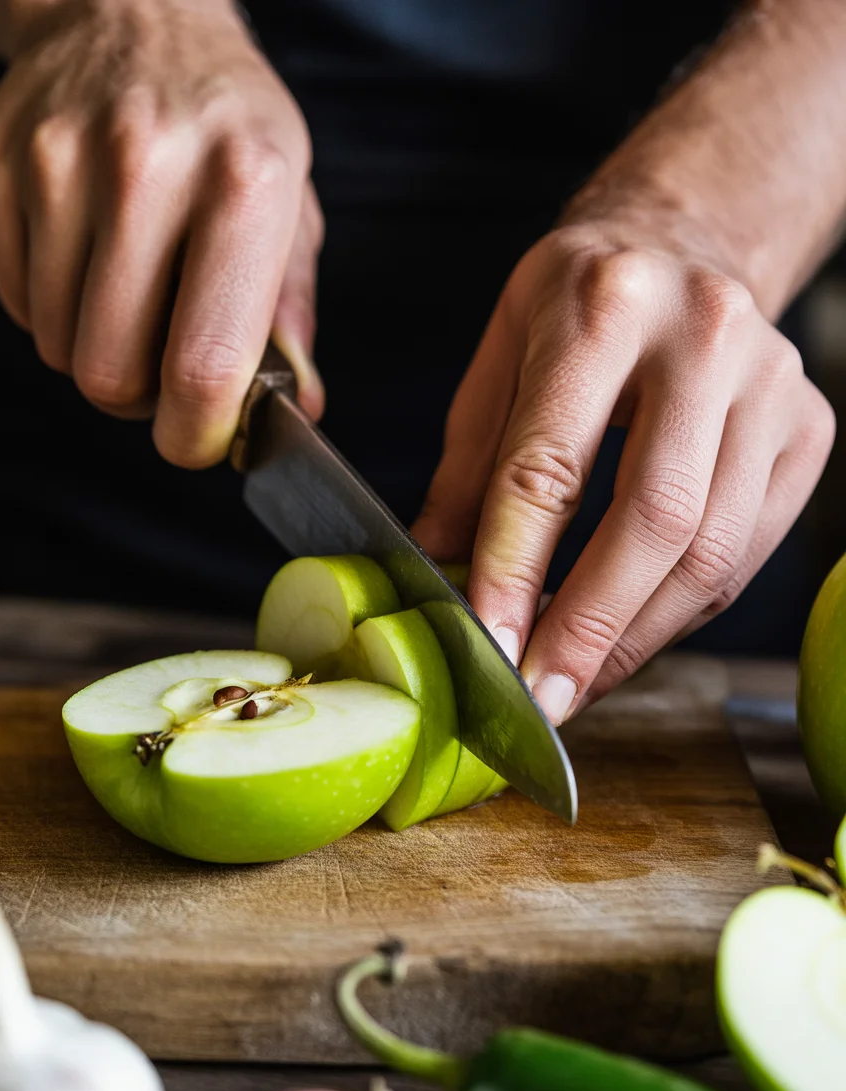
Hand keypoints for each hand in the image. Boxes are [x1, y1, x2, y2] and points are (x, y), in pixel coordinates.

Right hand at [0, 0, 323, 466]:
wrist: (136, 13)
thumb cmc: (230, 127)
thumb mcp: (293, 205)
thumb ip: (291, 315)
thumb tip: (299, 411)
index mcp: (244, 184)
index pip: (204, 362)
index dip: (197, 433)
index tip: (198, 440)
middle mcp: (145, 167)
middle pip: (111, 373)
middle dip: (140, 402)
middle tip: (164, 372)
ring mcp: (57, 164)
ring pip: (59, 348)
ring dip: (98, 354)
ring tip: (133, 305)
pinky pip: (18, 305)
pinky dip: (55, 312)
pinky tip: (90, 264)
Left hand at [412, 219, 834, 722]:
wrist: (689, 241)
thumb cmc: (579, 299)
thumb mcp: (502, 350)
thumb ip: (471, 462)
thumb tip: (437, 565)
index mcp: (602, 309)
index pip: (551, 462)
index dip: (516, 565)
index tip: (488, 641)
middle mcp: (703, 338)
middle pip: (653, 519)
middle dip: (590, 626)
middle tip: (542, 694)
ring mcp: (771, 384)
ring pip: (711, 550)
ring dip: (638, 637)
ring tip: (580, 682)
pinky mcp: (807, 428)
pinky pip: (746, 551)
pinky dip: (684, 611)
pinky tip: (633, 635)